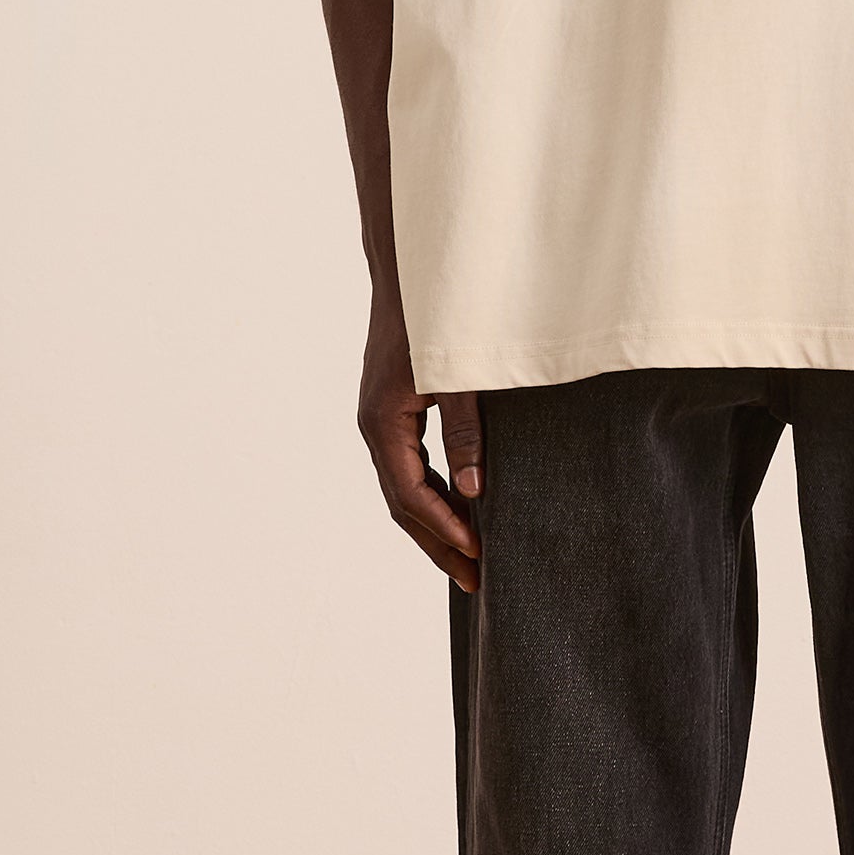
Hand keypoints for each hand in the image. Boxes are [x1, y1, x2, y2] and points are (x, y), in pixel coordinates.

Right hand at [357, 285, 482, 589]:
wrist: (411, 272)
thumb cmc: (435, 318)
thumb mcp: (456, 375)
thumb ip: (466, 430)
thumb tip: (475, 489)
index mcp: (383, 423)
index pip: (412, 495)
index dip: (445, 529)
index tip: (478, 555)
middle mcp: (375, 428)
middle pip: (403, 505)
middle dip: (439, 544)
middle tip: (477, 581)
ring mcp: (382, 423)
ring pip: (404, 491)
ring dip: (435, 526)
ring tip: (470, 559)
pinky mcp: (394, 414)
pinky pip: (410, 469)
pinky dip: (433, 497)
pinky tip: (460, 510)